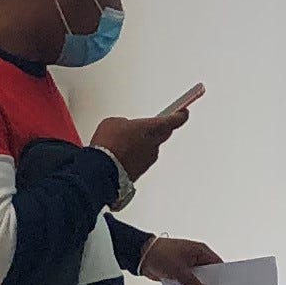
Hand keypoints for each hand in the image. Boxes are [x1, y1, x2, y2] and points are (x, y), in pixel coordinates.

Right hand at [89, 83, 204, 182]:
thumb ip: (126, 124)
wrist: (102, 169)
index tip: (184, 112)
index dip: (180, 115)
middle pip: (162, 135)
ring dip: (141, 146)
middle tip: (148, 126)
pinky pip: (140, 161)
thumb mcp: (114, 122)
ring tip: (122, 144)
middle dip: (156, 130)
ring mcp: (148, 161)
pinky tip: (119, 155)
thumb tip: (125, 129)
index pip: (173, 120)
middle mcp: (154, 145)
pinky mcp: (140, 172)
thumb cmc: (109, 144)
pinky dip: (133, 157)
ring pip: (149, 149)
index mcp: (152, 128)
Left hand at [138, 236, 219, 284]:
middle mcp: (196, 257)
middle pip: (208, 273)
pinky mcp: (179, 272)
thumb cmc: (160, 252)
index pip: (217, 264)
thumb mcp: (179, 270)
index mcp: (200, 251)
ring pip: (197, 279)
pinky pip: (188, 282)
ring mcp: (188, 265)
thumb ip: (193, 284)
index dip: (221, 277)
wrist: (141, 255)